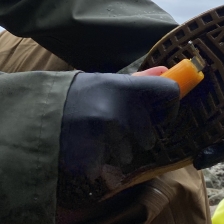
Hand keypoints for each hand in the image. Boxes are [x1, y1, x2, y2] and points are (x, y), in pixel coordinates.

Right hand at [58, 71, 178, 206]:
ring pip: (128, 154)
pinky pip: (104, 167)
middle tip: (117, 127)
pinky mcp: (88, 156)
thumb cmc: (79, 94)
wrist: (37, 108)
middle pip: (149, 137)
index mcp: (125, 86)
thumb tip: (166, 70)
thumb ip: (139, 81)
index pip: (170, 92)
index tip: (162, 117)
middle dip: (137, 137)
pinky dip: (96, 162)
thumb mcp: (108, 82)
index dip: (172, 107)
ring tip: (95, 136)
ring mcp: (101, 135)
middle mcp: (117, 109)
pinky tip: (84, 147)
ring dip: (116, 151)